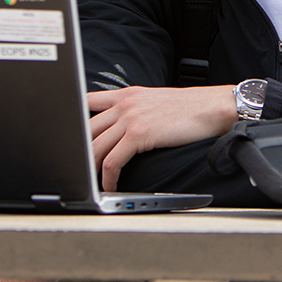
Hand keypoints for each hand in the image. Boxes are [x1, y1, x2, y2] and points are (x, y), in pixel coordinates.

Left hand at [85, 85, 237, 191]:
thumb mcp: (154, 101)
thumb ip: (134, 110)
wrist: (212, 107)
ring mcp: (129, 118)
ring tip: (91, 184)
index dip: (73, 122)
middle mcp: (123, 104)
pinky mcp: (138, 134)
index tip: (69, 140)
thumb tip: (121, 129)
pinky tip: (111, 186)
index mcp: (125, 95)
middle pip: (86, 130)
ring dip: (89, 169)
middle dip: (78, 152)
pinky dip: (108, 178)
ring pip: (94, 147)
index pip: (86, 102)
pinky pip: (112, 161)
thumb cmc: (190, 108)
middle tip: (77, 170)